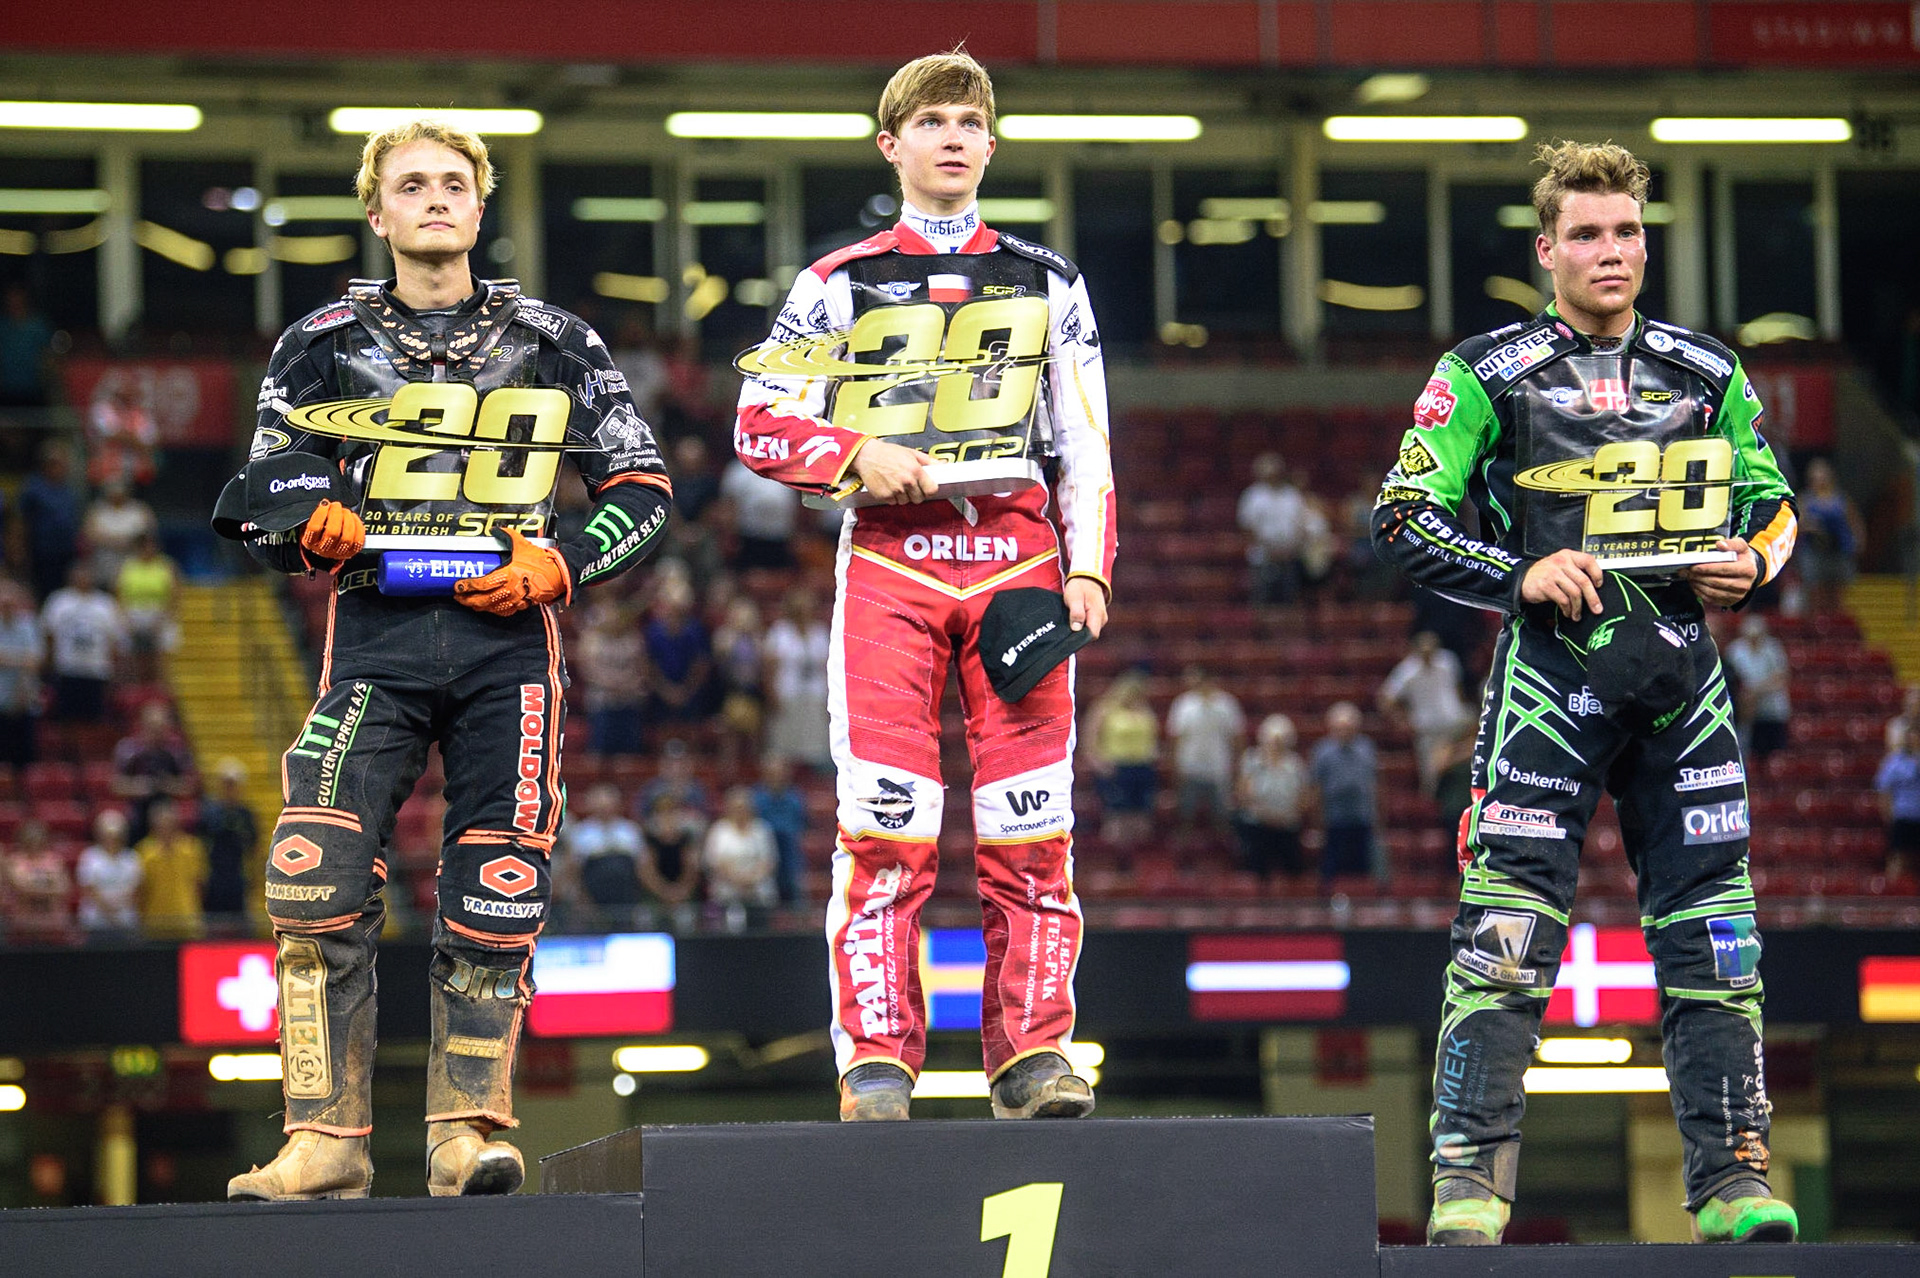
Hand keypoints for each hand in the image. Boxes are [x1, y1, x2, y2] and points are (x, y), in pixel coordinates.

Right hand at [299, 501, 364, 560]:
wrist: (327, 545)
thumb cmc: (319, 530)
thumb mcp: (312, 522)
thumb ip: (317, 514)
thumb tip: (325, 503)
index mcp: (310, 541)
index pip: (314, 528)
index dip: (321, 513)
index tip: (325, 503)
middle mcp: (323, 549)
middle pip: (332, 533)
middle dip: (336, 515)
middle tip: (336, 505)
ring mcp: (338, 552)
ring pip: (346, 537)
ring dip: (348, 520)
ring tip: (345, 511)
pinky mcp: (351, 552)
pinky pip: (358, 540)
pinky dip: (358, 526)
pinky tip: (353, 518)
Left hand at [454, 528, 570, 615]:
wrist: (558, 574)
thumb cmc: (541, 561)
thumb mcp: (522, 545)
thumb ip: (507, 536)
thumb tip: (496, 530)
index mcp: (507, 575)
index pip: (481, 584)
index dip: (467, 586)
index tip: (458, 585)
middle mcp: (509, 590)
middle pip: (482, 600)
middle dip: (467, 600)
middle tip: (458, 597)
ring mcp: (515, 599)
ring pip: (491, 608)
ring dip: (478, 606)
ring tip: (470, 603)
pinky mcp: (522, 604)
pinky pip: (504, 611)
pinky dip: (494, 610)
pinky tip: (488, 608)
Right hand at [850, 438, 938, 504]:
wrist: (866, 455)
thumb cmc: (887, 453)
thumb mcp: (910, 452)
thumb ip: (928, 460)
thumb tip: (942, 464)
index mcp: (915, 470)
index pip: (931, 490)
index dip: (929, 490)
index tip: (926, 488)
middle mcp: (906, 482)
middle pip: (919, 499)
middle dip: (916, 494)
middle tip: (909, 485)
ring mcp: (895, 490)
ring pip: (905, 502)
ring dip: (903, 496)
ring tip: (897, 484)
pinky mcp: (885, 496)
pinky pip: (893, 503)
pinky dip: (892, 497)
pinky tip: (889, 486)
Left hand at [1064, 576, 1108, 638]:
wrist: (1087, 578)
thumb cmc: (1079, 587)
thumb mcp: (1074, 597)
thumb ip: (1076, 612)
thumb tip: (1076, 628)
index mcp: (1098, 614)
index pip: (1092, 634)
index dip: (1080, 637)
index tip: (1069, 634)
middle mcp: (1102, 619)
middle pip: (1091, 635)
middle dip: (1079, 634)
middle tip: (1067, 626)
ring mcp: (1101, 619)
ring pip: (1090, 631)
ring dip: (1080, 629)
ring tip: (1070, 621)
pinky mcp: (1097, 618)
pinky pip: (1089, 626)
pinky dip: (1081, 625)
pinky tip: (1074, 620)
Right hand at [1520, 549, 1602, 619]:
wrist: (1522, 580)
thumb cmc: (1545, 574)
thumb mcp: (1560, 566)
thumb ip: (1575, 570)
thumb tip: (1594, 587)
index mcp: (1567, 555)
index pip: (1588, 560)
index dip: (1597, 574)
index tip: (1599, 586)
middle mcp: (1561, 562)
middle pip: (1584, 581)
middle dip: (1592, 598)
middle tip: (1597, 609)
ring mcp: (1553, 573)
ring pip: (1575, 592)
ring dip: (1578, 607)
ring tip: (1577, 614)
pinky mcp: (1546, 585)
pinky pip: (1563, 600)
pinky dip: (1567, 609)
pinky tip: (1567, 612)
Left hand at [1677, 537, 1759, 608]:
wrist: (1749, 572)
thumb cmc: (1742, 558)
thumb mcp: (1741, 546)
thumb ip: (1731, 543)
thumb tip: (1720, 544)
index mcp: (1747, 570)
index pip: (1724, 569)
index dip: (1707, 568)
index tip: (1694, 566)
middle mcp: (1743, 585)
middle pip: (1716, 582)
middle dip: (1698, 576)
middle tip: (1686, 571)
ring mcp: (1737, 595)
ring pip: (1712, 592)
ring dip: (1697, 584)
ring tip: (1689, 576)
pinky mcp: (1729, 601)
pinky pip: (1711, 599)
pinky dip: (1700, 592)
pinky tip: (1694, 584)